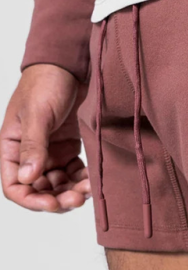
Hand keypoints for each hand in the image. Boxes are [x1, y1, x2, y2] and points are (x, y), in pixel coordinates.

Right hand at [1, 64, 89, 211]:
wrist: (70, 65)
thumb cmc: (46, 83)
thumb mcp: (38, 114)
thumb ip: (33, 146)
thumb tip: (27, 178)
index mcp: (12, 148)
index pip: (14, 185)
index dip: (31, 200)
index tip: (52, 205)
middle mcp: (29, 154)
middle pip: (39, 190)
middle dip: (56, 199)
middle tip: (77, 199)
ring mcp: (50, 152)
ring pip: (58, 185)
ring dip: (71, 192)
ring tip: (89, 190)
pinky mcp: (69, 148)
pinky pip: (74, 172)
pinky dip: (82, 179)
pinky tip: (93, 180)